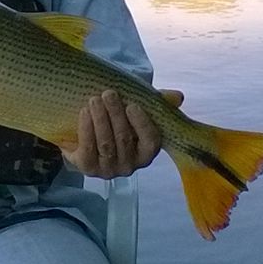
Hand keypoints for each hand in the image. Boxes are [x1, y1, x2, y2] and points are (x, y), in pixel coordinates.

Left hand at [59, 88, 183, 178]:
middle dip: (116, 114)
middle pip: (124, 139)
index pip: (150, 141)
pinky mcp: (87, 169)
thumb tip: (178, 96)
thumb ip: (157, 102)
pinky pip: (87, 149)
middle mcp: (129, 166)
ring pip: (105, 144)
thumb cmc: (118, 122)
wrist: (87, 133)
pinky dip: (86, 128)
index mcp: (146, 153)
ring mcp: (108, 170)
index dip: (142, 124)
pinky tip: (84, 112)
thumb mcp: (136, 111)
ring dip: (100, 119)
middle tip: (108, 94)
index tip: (132, 105)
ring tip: (94, 100)